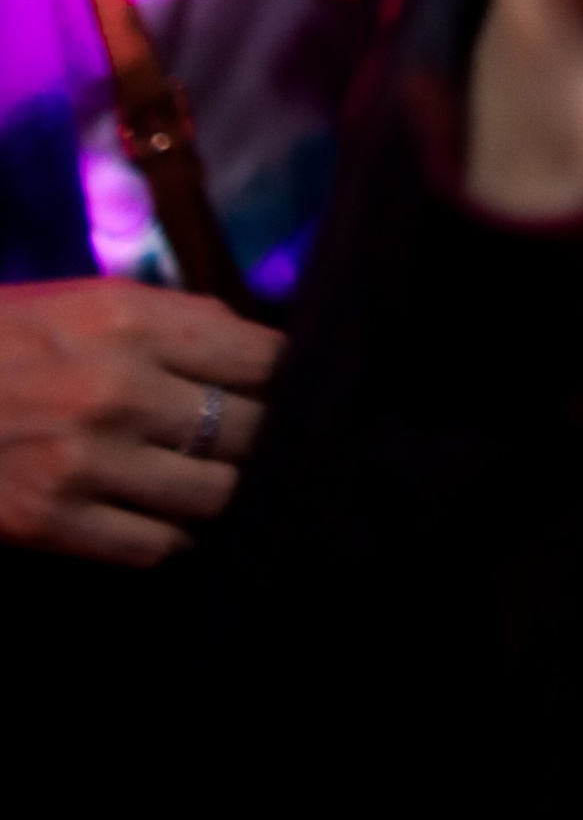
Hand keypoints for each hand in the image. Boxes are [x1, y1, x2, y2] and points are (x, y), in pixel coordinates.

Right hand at [0, 280, 281, 565]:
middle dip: (264, 439)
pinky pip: (155, 546)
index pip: (261, 357)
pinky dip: (173, 537)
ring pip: (213, 496)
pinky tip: (166, 518)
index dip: (286, 377)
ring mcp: (86, 462)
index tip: (290, 387)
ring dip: (222, 492)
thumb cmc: (7, 336)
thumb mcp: (91, 301)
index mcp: (132, 320)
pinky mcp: (51, 522)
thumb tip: (257, 351)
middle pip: (250, 430)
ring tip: (215, 481)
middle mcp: (119, 390)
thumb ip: (175, 322)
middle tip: (262, 443)